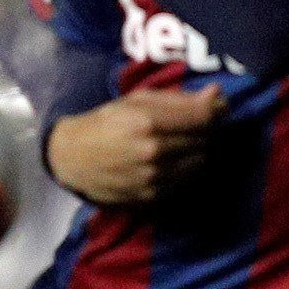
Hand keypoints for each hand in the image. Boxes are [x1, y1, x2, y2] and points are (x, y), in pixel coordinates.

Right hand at [45, 88, 225, 205]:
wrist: (71, 159)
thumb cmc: (104, 123)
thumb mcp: (136, 101)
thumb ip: (178, 98)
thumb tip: (217, 93)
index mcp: (147, 122)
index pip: (204, 116)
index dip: (217, 109)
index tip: (217, 106)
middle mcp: (153, 151)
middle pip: (205, 139)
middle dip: (205, 130)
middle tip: (193, 124)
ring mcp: (153, 176)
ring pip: (199, 161)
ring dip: (196, 150)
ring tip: (179, 143)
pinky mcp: (151, 195)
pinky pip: (185, 180)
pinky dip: (184, 169)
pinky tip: (169, 161)